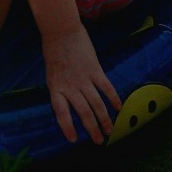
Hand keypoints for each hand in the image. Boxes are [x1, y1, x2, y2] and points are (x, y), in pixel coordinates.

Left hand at [42, 24, 121, 144]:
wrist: (61, 30)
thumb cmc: (54, 50)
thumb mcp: (52, 72)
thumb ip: (61, 88)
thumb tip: (71, 103)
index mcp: (55, 87)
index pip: (61, 112)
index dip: (67, 127)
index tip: (73, 140)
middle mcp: (69, 86)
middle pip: (83, 112)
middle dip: (92, 128)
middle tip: (99, 141)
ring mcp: (83, 78)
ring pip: (97, 104)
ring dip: (105, 119)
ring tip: (110, 130)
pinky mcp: (95, 69)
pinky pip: (106, 88)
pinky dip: (113, 99)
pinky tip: (119, 108)